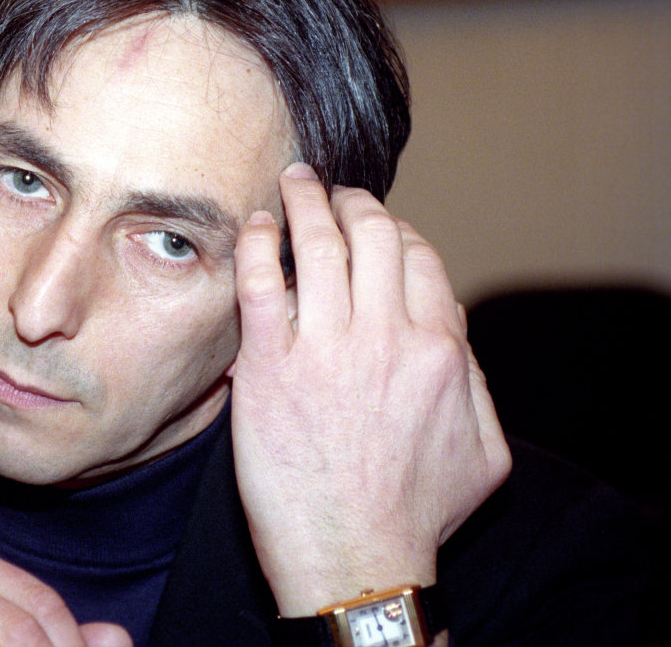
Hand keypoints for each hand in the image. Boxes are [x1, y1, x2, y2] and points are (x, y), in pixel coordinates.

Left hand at [229, 163, 510, 616]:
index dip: (397, 229)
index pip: (420, 257)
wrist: (354, 560)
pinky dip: (258, 243)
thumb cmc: (415, 516)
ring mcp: (325, 348)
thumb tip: (456, 341)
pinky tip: (256, 224)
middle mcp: (387, 337)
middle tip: (334, 190)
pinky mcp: (269, 367)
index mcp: (440, 350)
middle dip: (354, 200)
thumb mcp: (484, 453)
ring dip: (306, 200)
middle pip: (373, 235)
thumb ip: (476, 385)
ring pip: (318, 245)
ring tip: (294, 181)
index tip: (376, 225)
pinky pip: (260, 283)